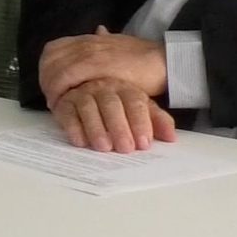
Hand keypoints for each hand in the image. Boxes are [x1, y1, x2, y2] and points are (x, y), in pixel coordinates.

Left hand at [39, 26, 167, 103]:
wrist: (163, 60)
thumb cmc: (143, 58)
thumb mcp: (120, 44)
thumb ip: (106, 39)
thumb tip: (100, 29)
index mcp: (89, 39)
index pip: (53, 49)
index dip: (47, 68)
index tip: (51, 85)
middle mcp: (85, 43)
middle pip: (49, 59)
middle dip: (45, 79)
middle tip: (51, 97)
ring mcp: (89, 52)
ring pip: (54, 67)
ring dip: (50, 87)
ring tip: (55, 103)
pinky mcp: (95, 65)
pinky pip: (66, 76)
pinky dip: (59, 90)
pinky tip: (62, 103)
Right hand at [48, 78, 176, 152]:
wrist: (86, 88)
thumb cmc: (118, 106)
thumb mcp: (140, 110)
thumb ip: (156, 121)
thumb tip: (172, 137)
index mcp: (126, 89)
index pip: (135, 102)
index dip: (141, 122)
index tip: (144, 143)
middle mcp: (104, 88)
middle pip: (111, 104)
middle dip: (119, 127)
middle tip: (125, 148)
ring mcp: (83, 93)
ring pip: (88, 107)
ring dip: (96, 128)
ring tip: (103, 147)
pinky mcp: (65, 103)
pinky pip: (67, 113)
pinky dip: (73, 127)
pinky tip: (80, 142)